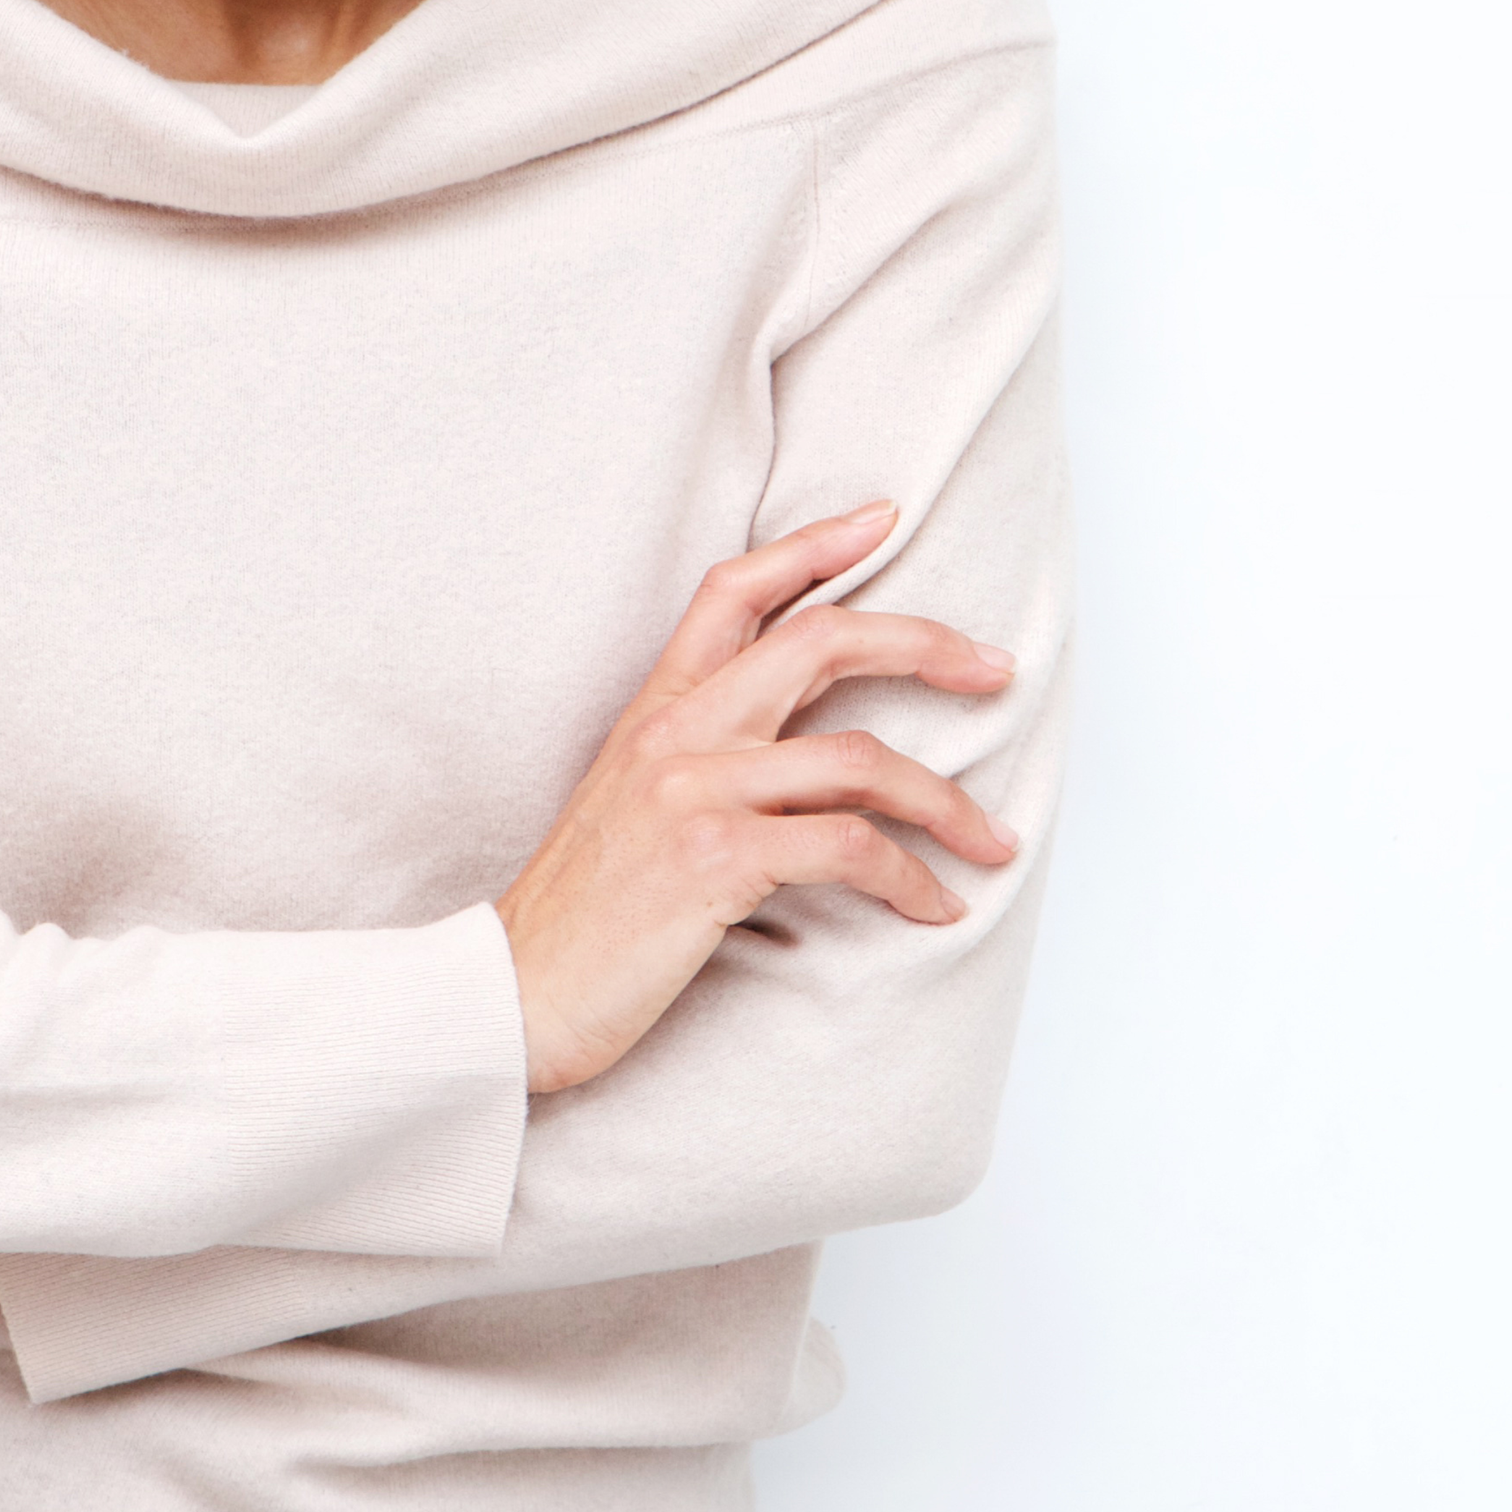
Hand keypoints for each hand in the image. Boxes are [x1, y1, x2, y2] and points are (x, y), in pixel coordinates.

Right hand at [494, 504, 1018, 1094]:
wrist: (515, 992)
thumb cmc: (583, 913)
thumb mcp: (630, 803)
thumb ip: (700, 758)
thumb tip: (801, 752)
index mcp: (654, 709)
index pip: (733, 591)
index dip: (813, 545)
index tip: (883, 519)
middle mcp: (676, 731)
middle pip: (820, 639)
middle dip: (926, 646)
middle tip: (996, 670)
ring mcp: (694, 789)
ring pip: (860, 758)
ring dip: (947, 802)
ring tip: (993, 842)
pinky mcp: (715, 859)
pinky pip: (849, 846)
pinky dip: (911, 878)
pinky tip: (935, 906)